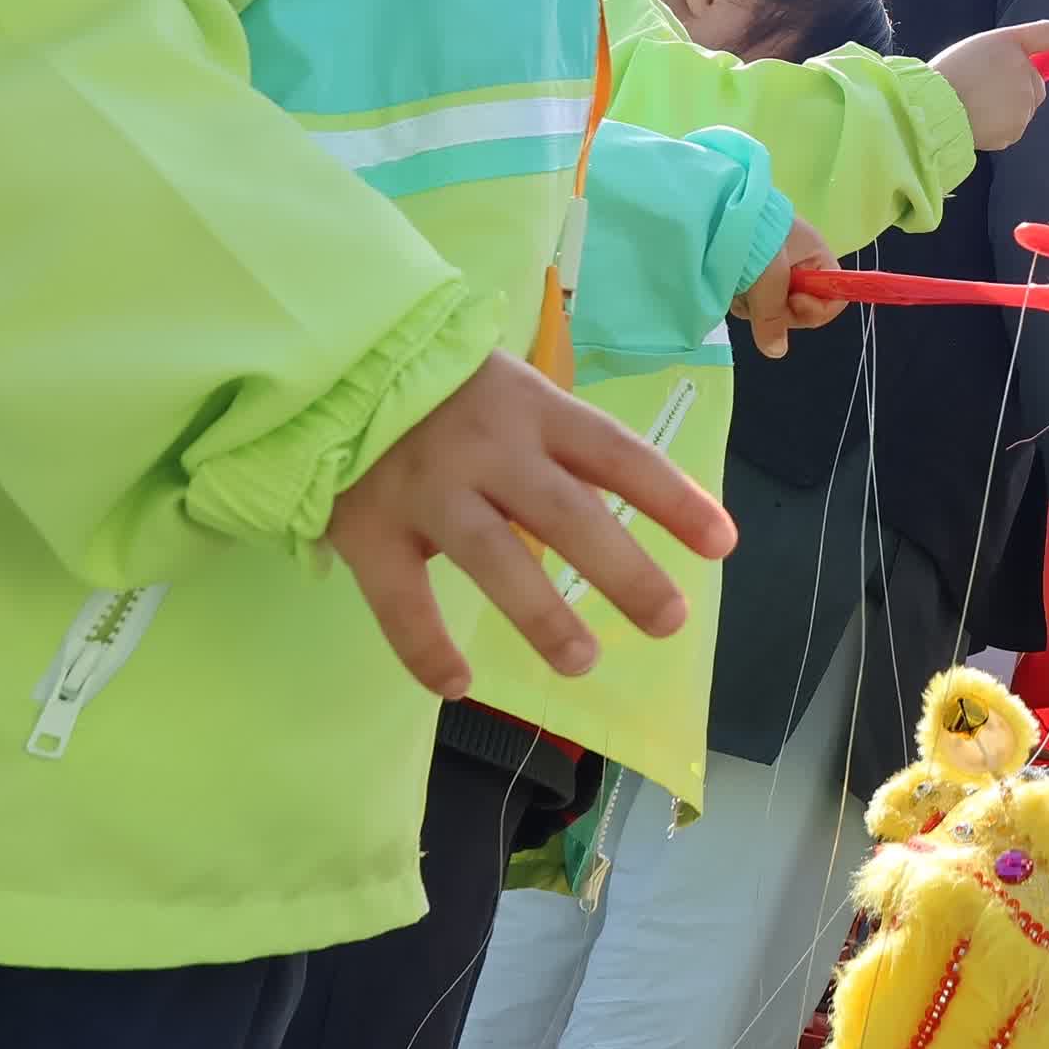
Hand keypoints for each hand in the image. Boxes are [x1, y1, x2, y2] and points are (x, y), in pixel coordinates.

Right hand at [327, 352, 736, 696]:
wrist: (326, 363)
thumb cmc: (438, 388)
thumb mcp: (510, 392)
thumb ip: (558, 444)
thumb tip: (634, 507)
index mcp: (533, 410)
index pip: (617, 454)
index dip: (672, 498)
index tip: (722, 544)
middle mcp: (487, 447)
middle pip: (568, 513)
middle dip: (626, 571)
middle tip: (671, 622)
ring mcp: (426, 488)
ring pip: (494, 557)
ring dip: (543, 615)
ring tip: (583, 660)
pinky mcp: (368, 525)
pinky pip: (401, 598)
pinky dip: (427, 646)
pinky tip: (459, 686)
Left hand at [733, 214, 842, 358]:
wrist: (715, 205)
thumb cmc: (753, 236)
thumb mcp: (768, 276)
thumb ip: (773, 317)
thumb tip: (776, 351)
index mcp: (816, 256)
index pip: (833, 296)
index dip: (815, 309)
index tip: (792, 303)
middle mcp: (797, 262)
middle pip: (798, 306)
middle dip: (775, 309)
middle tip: (756, 298)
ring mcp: (772, 266)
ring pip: (770, 305)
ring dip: (753, 304)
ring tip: (736, 285)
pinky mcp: (749, 268)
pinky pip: (751, 297)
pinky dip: (740, 296)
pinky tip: (727, 283)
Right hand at [930, 21, 1048, 151]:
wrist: (929, 110)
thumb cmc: (945, 77)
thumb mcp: (974, 53)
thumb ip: (1004, 59)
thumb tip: (1029, 77)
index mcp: (1007, 43)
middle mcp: (1022, 70)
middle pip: (1036, 83)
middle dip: (1020, 88)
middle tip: (984, 91)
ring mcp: (1023, 100)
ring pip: (1023, 107)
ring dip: (1005, 108)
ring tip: (974, 106)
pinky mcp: (1017, 127)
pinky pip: (1013, 127)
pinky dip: (999, 127)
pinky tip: (976, 121)